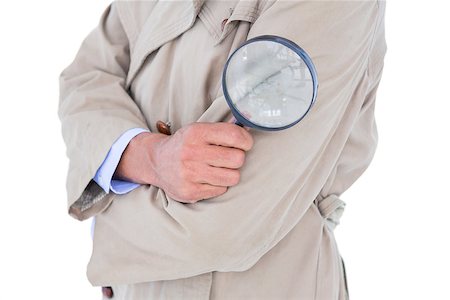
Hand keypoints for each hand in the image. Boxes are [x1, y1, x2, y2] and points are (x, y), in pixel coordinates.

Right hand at [114, 122, 253, 202]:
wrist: (156, 162)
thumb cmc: (185, 144)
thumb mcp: (199, 130)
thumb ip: (222, 130)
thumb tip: (249, 129)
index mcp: (196, 133)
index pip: (234, 136)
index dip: (246, 141)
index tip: (245, 144)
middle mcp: (192, 152)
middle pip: (237, 158)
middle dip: (237, 158)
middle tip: (229, 157)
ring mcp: (190, 174)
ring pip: (233, 177)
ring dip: (230, 173)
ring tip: (219, 169)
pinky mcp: (190, 191)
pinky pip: (221, 190)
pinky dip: (218, 185)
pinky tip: (208, 178)